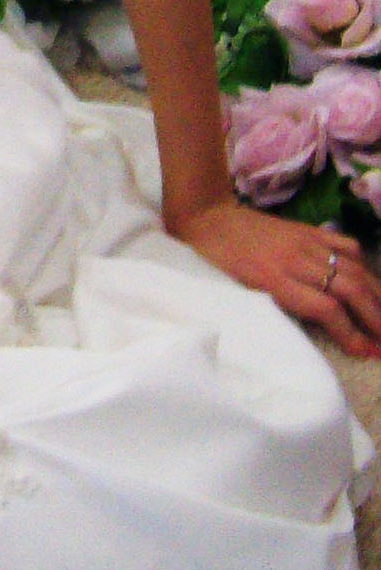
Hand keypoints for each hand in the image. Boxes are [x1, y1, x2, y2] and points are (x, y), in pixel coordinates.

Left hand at [176, 197, 380, 358]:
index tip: (366, 352)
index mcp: (274, 281)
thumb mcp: (235, 292)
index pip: (326, 310)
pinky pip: (343, 244)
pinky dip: (361, 261)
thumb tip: (302, 327)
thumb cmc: (212, 262)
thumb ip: (271, 308)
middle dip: (375, 317)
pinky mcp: (307, 229)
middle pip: (349, 290)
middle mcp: (295, 262)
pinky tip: (369, 278)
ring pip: (353, 269)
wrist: (205, 218)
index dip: (350, 333)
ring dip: (376, 294)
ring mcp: (305, 242)